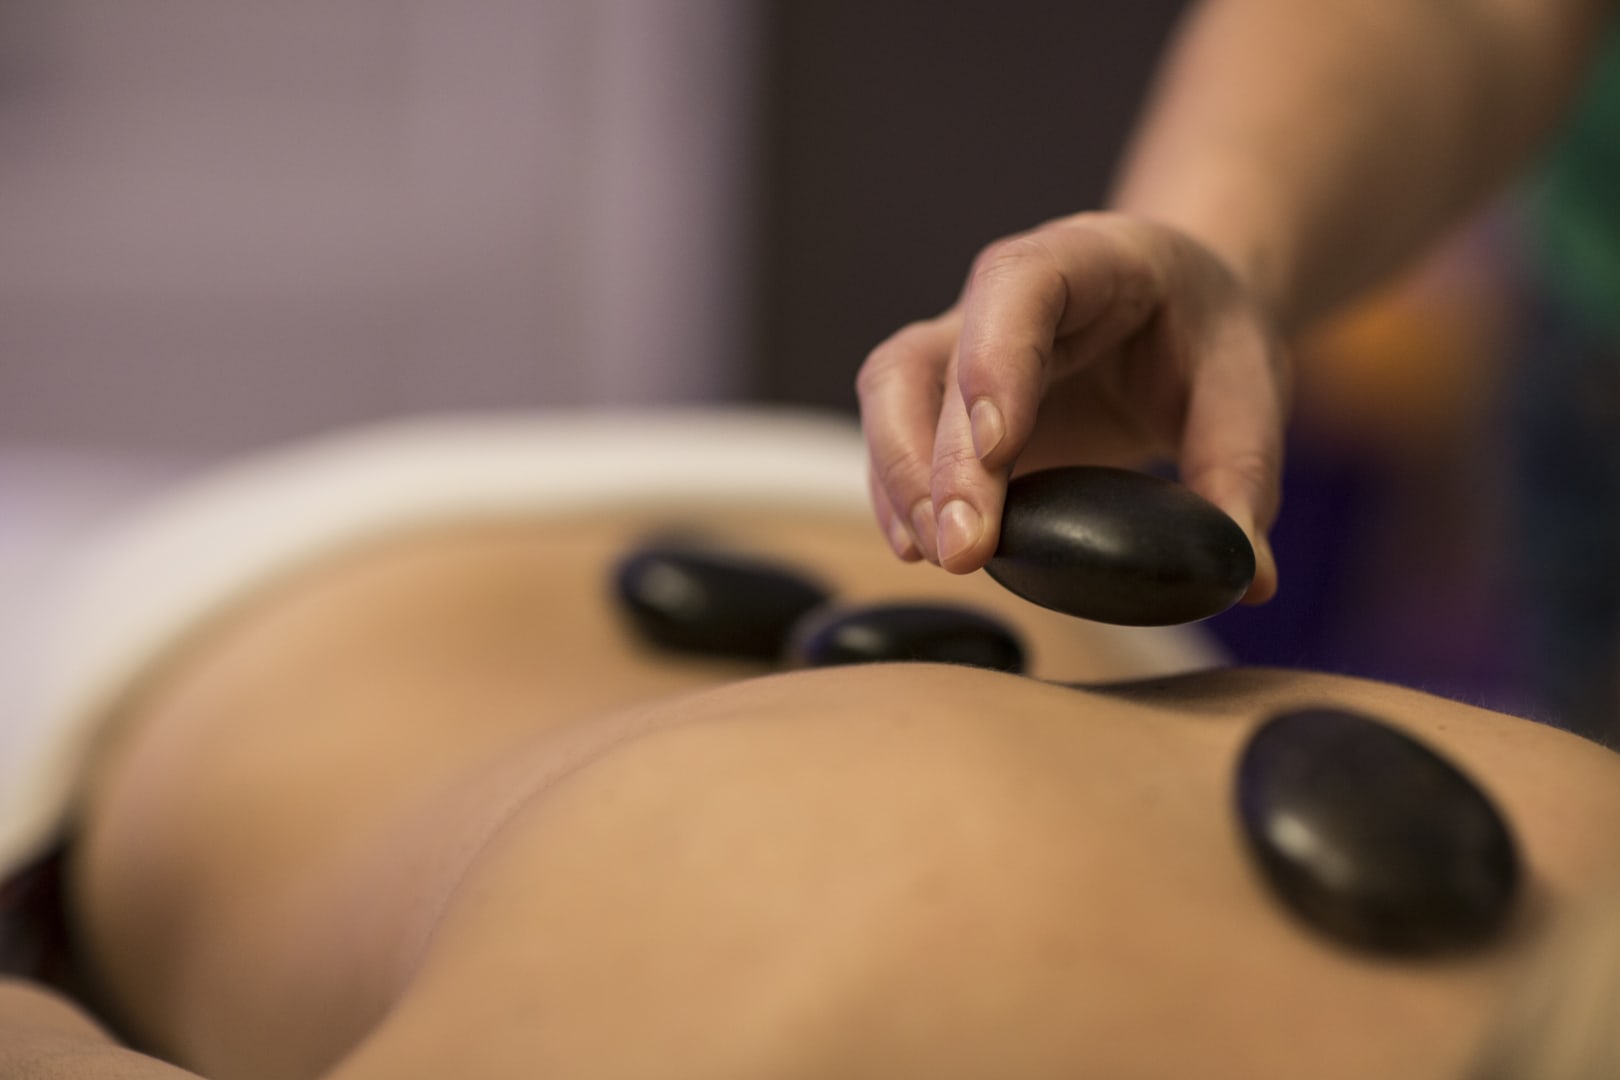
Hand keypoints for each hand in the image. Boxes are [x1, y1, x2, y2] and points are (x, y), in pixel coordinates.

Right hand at [857, 211, 1287, 602]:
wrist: (1178, 314)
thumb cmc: (1207, 334)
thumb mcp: (1251, 386)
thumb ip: (1244, 474)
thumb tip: (1248, 575)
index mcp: (1089, 258)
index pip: (1018, 285)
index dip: (996, 360)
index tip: (998, 448)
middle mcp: (1004, 296)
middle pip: (934, 357)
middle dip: (939, 459)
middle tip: (964, 549)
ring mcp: (963, 346)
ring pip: (892, 390)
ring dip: (901, 476)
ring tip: (935, 552)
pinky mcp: (948, 405)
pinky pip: (898, 437)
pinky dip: (898, 494)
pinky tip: (920, 547)